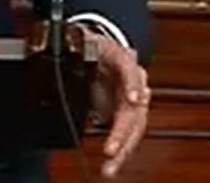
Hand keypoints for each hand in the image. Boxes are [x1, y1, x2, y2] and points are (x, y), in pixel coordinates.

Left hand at [87, 32, 149, 177]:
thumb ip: (83, 47)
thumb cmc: (92, 44)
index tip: (136, 100)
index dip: (134, 85)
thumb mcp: (85, 41)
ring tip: (110, 168)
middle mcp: (135, 83)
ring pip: (133, 128)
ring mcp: (134, 100)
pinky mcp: (126, 113)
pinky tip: (113, 163)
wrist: (97, 48)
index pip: (131, 71)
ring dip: (123, 149)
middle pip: (134, 110)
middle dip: (124, 133)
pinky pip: (126, 134)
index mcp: (124, 60)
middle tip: (111, 151)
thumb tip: (74, 47)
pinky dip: (120, 149)